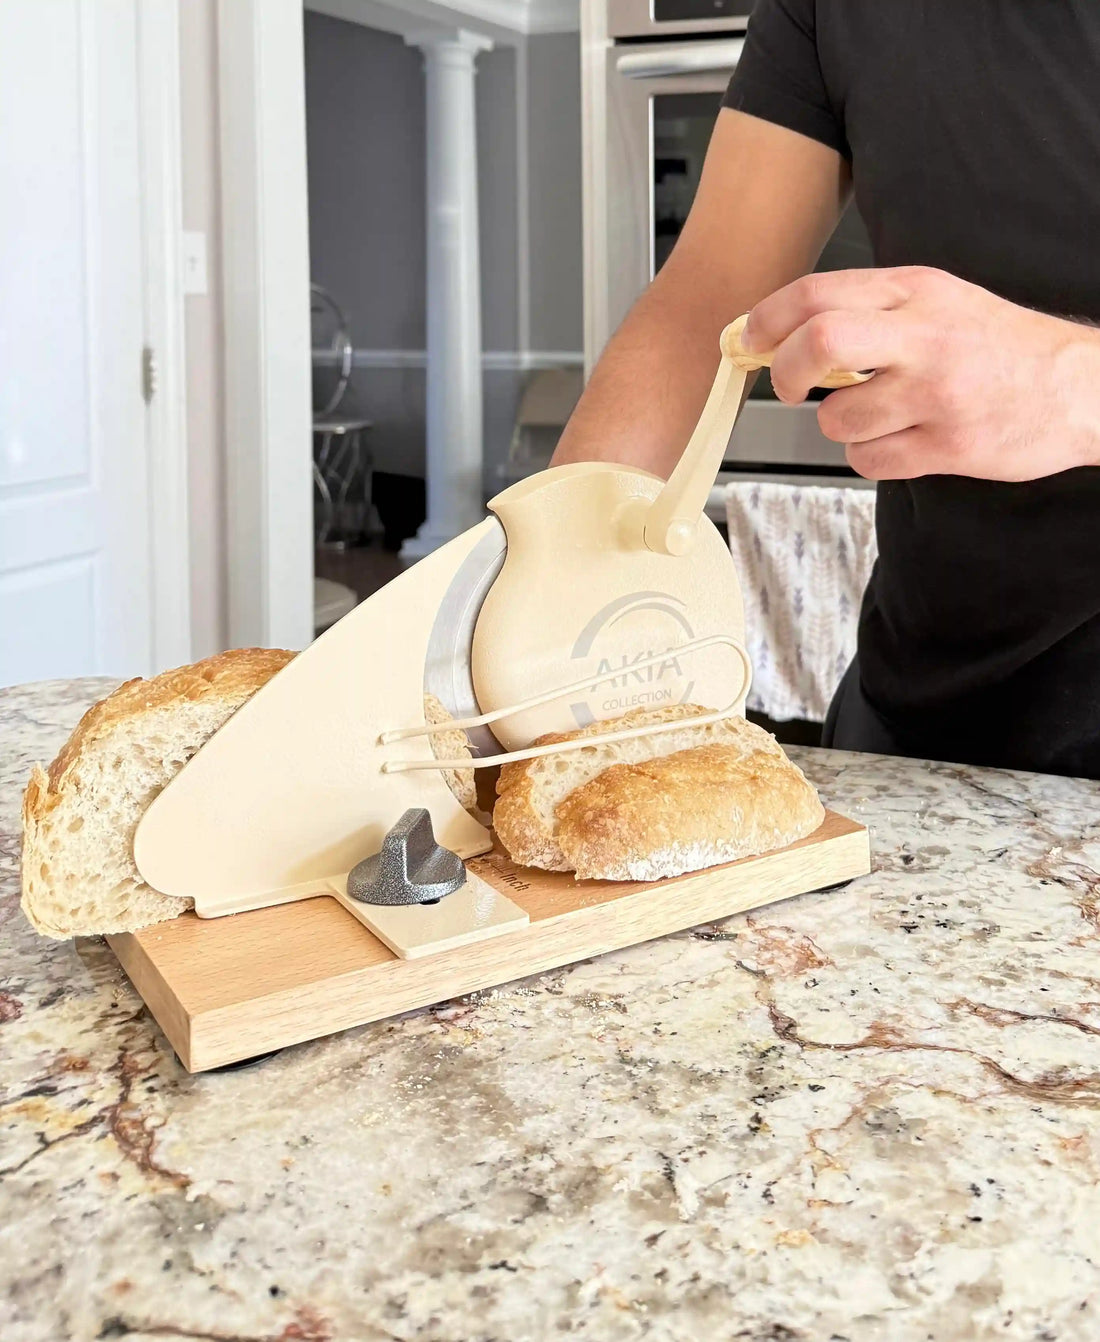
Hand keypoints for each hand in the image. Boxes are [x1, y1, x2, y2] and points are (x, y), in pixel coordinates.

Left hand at [741, 266, 1099, 480]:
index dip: (766, 320)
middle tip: (792, 388)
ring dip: (841, 427)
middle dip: (788, 372)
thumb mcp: (938, 302)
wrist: (1081, 387)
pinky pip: (870, 460)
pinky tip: (899, 442)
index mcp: (916, 292)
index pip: (817, 293)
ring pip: (840, 418)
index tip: (750, 342)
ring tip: (874, 418)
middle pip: (819, 343)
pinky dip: (869, 457)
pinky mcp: (948, 446)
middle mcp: (925, 337)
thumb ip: (870, 311)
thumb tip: (789, 332)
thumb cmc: (1000, 348)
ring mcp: (938, 393)